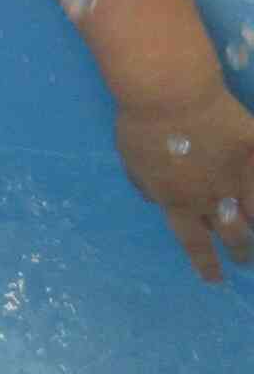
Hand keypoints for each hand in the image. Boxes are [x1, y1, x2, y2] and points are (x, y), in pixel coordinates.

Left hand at [115, 84, 253, 281]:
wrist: (170, 94)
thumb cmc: (141, 125)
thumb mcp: (131, 161)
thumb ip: (145, 185)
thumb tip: (156, 200)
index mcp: (178, 202)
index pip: (194, 242)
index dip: (205, 263)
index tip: (214, 279)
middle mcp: (212, 197)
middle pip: (231, 233)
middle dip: (239, 251)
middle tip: (243, 259)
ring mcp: (238, 174)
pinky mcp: (253, 149)